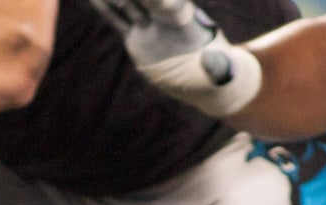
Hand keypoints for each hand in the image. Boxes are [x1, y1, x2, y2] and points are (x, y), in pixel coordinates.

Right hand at [93, 0, 215, 60]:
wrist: (201, 76)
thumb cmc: (215, 72)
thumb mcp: (219, 70)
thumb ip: (217, 64)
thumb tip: (212, 58)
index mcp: (186, 22)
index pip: (173, 4)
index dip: (164, 0)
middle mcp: (165, 18)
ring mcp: (150, 27)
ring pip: (130, 5)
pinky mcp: (137, 38)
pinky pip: (118, 22)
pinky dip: (106, 10)